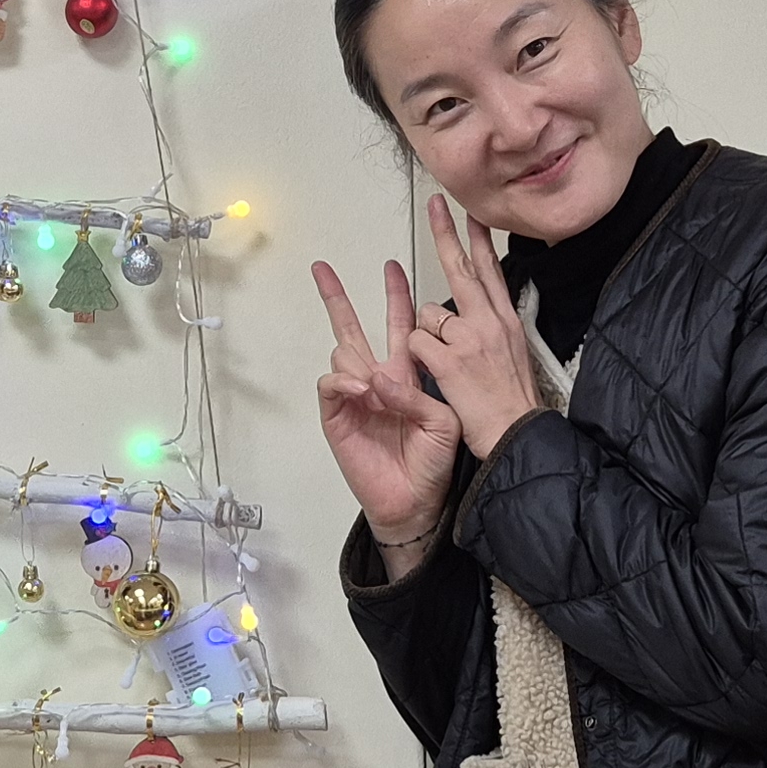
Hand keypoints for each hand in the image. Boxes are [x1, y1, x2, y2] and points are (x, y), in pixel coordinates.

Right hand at [311, 254, 461, 569]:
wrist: (415, 501)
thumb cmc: (433, 462)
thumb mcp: (443, 420)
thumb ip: (417, 393)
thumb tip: (379, 376)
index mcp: (407, 375)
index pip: (401, 326)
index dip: (398, 297)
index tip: (394, 266)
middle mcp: (377, 379)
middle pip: (354, 328)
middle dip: (339, 297)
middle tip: (322, 268)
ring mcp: (354, 396)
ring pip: (341, 352)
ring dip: (354, 355)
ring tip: (372, 383)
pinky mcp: (337, 416)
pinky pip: (331, 384)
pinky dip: (344, 380)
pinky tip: (361, 389)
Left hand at [405, 195, 539, 460]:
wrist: (516, 432)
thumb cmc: (512, 401)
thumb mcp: (514, 353)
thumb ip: (495, 326)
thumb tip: (478, 308)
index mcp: (506, 320)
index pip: (491, 270)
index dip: (480, 240)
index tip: (473, 214)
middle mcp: (489, 321)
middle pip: (461, 268)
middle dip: (446, 233)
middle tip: (435, 204)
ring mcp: (468, 338)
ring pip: (428, 314)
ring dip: (427, 335)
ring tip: (448, 365)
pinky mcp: (448, 359)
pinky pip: (417, 342)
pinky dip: (419, 357)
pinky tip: (437, 374)